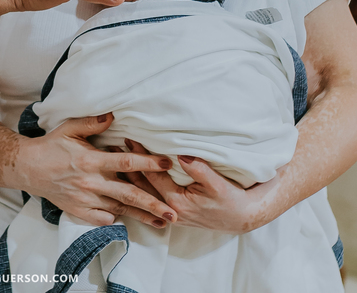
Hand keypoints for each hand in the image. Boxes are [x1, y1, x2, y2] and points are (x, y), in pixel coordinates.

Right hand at [15, 114, 177, 228]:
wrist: (27, 168)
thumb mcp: (70, 128)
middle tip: (174, 213)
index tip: (167, 164)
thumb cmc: (51, 146)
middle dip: (153, 204)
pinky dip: (116, 218)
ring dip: (141, 216)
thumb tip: (114, 116)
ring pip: (119, 208)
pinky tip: (129, 219)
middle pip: (128, 194)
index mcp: (91, 160)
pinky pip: (102, 218)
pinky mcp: (78, 211)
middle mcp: (90, 182)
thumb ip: (92, 123)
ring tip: (162, 222)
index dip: (147, 163)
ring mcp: (85, 199)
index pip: (125, 162)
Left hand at [123, 140, 274, 232]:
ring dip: (132, 175)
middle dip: (128, 166)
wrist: (242, 218)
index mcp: (177, 203)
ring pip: (145, 193)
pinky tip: (133, 175)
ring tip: (117, 158)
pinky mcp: (174, 213)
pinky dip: (141, 185)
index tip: (129, 139)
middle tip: (114, 145)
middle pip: (143, 186)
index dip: (140, 157)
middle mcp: (170, 211)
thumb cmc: (232, 200)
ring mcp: (171, 214)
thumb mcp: (218, 184)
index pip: (152, 176)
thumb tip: (181, 154)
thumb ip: (199, 169)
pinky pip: (152, 197)